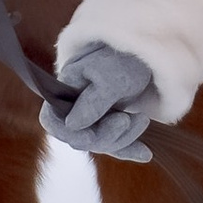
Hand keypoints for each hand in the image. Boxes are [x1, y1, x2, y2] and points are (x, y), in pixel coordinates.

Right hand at [50, 39, 160, 160]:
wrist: (150, 49)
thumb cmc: (127, 56)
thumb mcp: (112, 78)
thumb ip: (92, 102)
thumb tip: (71, 125)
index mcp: (67, 88)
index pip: (52, 120)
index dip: (69, 132)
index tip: (91, 135)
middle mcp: (76, 103)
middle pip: (79, 136)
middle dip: (105, 134)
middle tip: (127, 120)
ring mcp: (94, 113)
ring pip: (100, 141)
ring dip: (123, 137)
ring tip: (142, 119)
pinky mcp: (111, 119)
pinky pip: (116, 141)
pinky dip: (130, 147)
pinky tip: (145, 154)